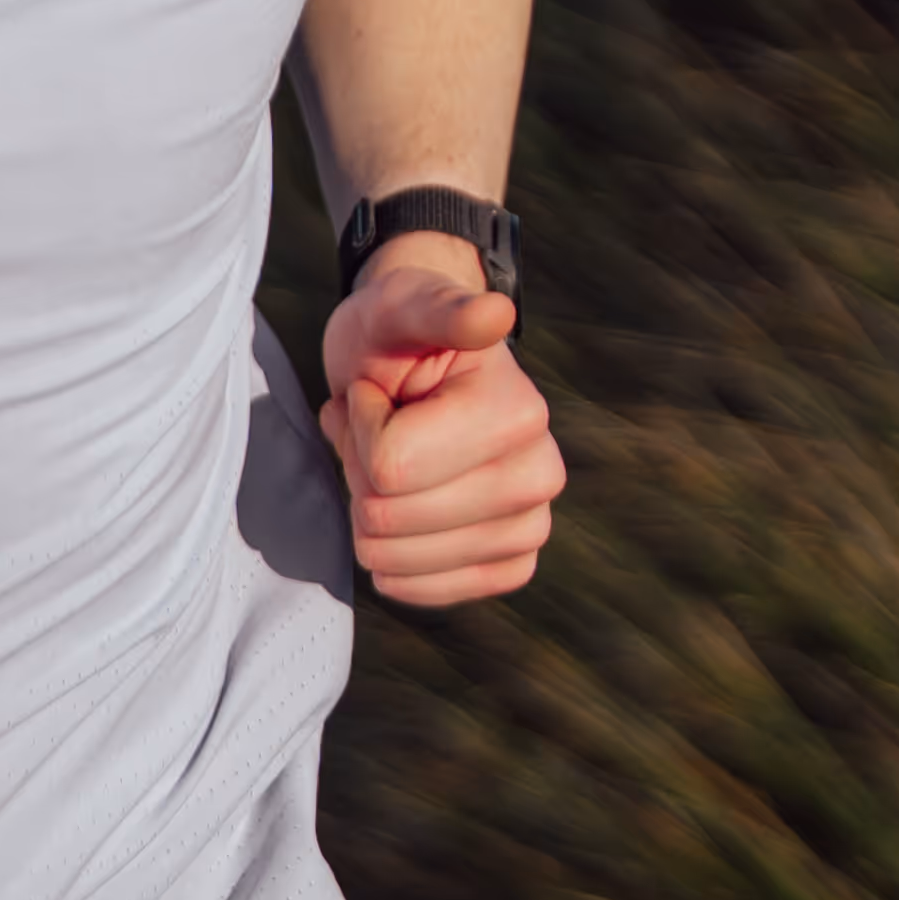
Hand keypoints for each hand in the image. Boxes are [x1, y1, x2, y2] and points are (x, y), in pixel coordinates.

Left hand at [318, 248, 562, 609]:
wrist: (415, 365)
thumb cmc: (399, 334)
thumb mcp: (399, 308)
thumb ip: (439, 311)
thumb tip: (492, 314)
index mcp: (517, 414)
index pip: (389, 469)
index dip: (359, 430)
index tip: (376, 395)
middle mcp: (539, 476)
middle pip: (387, 520)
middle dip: (361, 472)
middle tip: (380, 428)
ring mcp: (530, 526)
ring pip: (393, 561)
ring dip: (371, 509)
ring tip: (391, 457)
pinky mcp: (512, 563)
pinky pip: (424, 591)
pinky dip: (393, 557)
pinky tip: (406, 507)